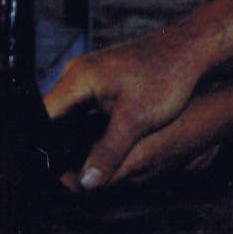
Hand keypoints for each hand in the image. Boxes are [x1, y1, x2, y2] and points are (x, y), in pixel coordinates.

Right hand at [47, 29, 213, 192]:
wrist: (192, 50)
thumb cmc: (167, 76)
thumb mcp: (136, 122)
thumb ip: (107, 154)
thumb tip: (86, 183)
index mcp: (77, 79)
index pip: (41, 118)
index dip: (42, 147)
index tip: (51, 172)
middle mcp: (76, 74)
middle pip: (50, 118)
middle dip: (55, 147)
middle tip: (66, 175)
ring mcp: (88, 76)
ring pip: (67, 115)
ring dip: (70, 139)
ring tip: (77, 165)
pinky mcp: (101, 81)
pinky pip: (81, 108)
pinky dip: (84, 129)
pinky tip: (94, 148)